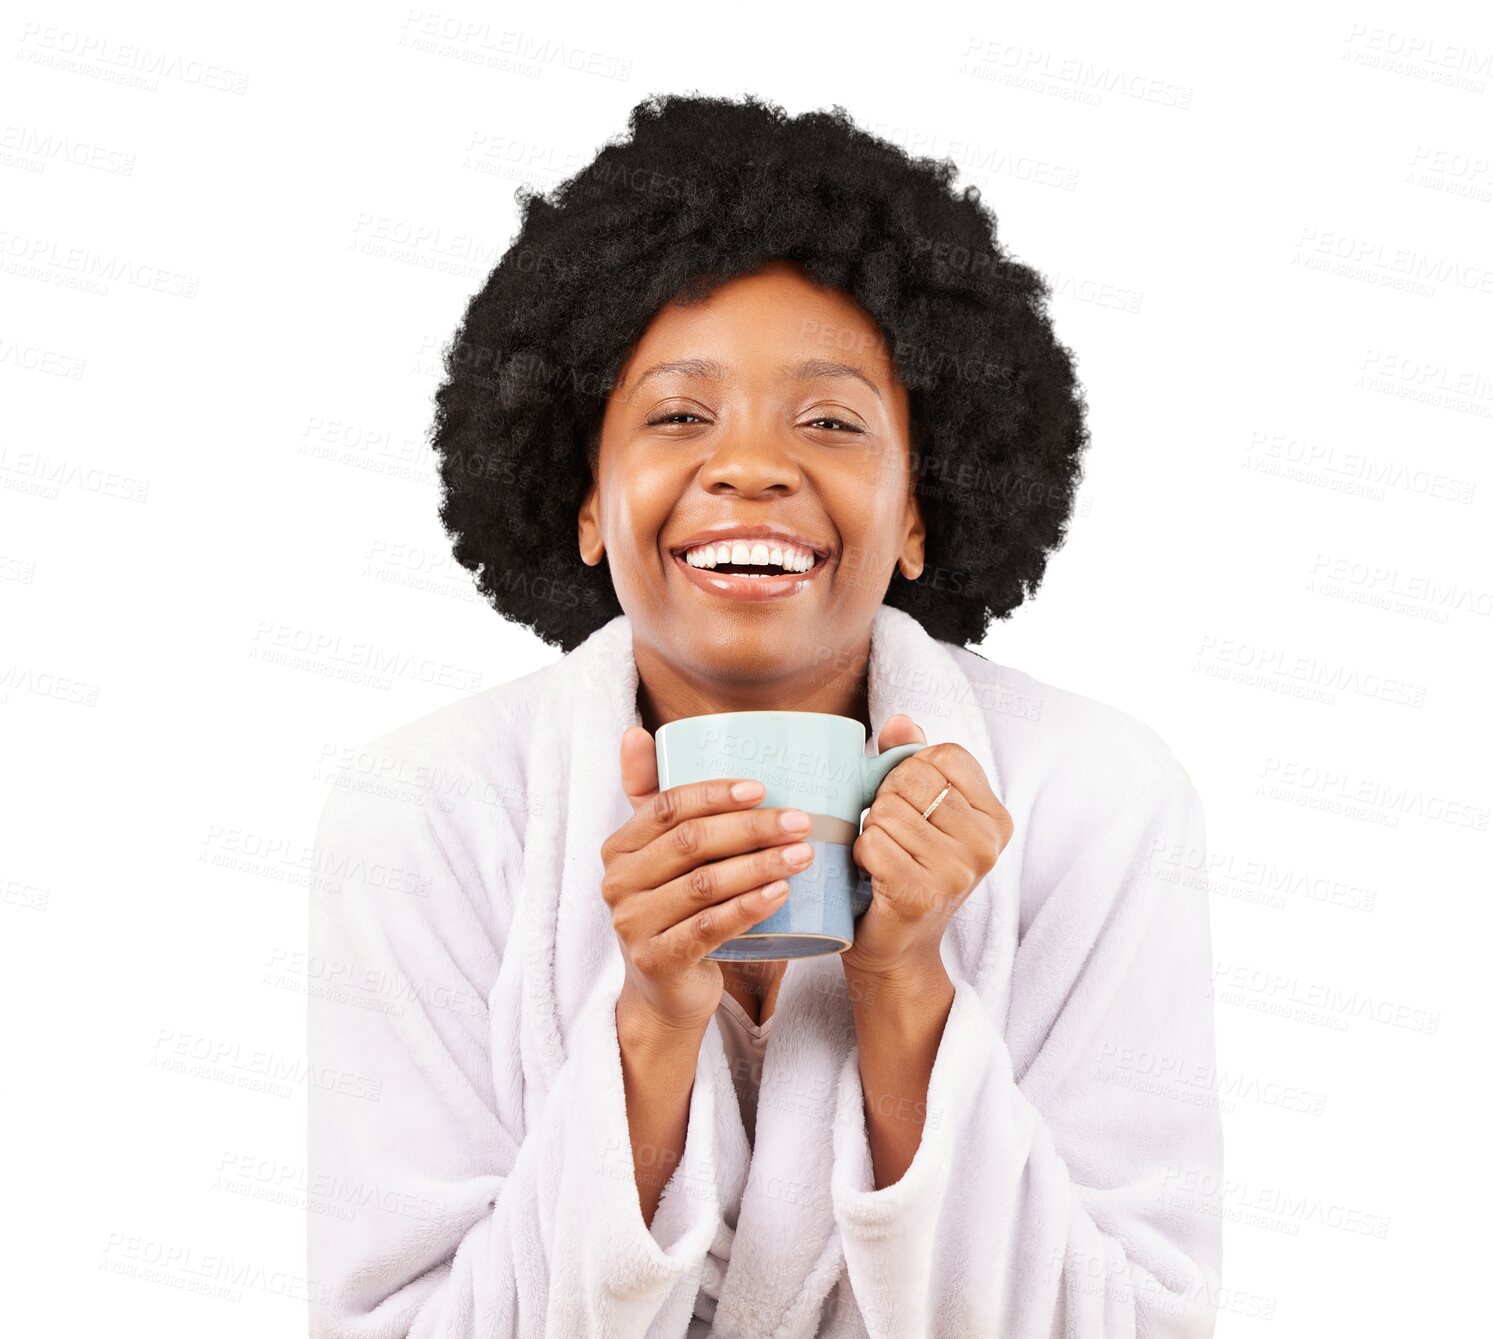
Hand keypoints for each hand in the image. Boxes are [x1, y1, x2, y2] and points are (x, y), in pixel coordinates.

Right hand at [602, 725, 817, 1036]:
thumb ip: (652, 795)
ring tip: (802, 855)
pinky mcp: (657, 960)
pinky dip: (748, 908)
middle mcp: (618, 883)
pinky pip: (709, 928)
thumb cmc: (675, 908)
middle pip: (691, 843)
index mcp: (620, 847)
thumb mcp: (661, 854)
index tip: (764, 788)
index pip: (666, 807)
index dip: (715, 793)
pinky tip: (780, 894)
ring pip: (705, 885)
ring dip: (760, 866)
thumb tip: (636, 732)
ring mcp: (633, 924)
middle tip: (801, 822)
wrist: (666, 990)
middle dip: (751, 828)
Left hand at [843, 714, 1012, 980]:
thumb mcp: (920, 810)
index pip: (944, 756)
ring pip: (887, 811)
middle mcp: (986, 845)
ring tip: (883, 856)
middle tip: (892, 834)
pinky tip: (873, 874)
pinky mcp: (921, 894)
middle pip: (912, 780)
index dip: (910, 770)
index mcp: (995, 818)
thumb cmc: (906, 867)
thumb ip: (912, 760)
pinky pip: (872, 842)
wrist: (896, 945)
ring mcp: (957, 872)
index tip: (909, 802)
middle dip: (886, 800)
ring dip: (871, 830)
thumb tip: (900, 720)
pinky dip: (860, 854)